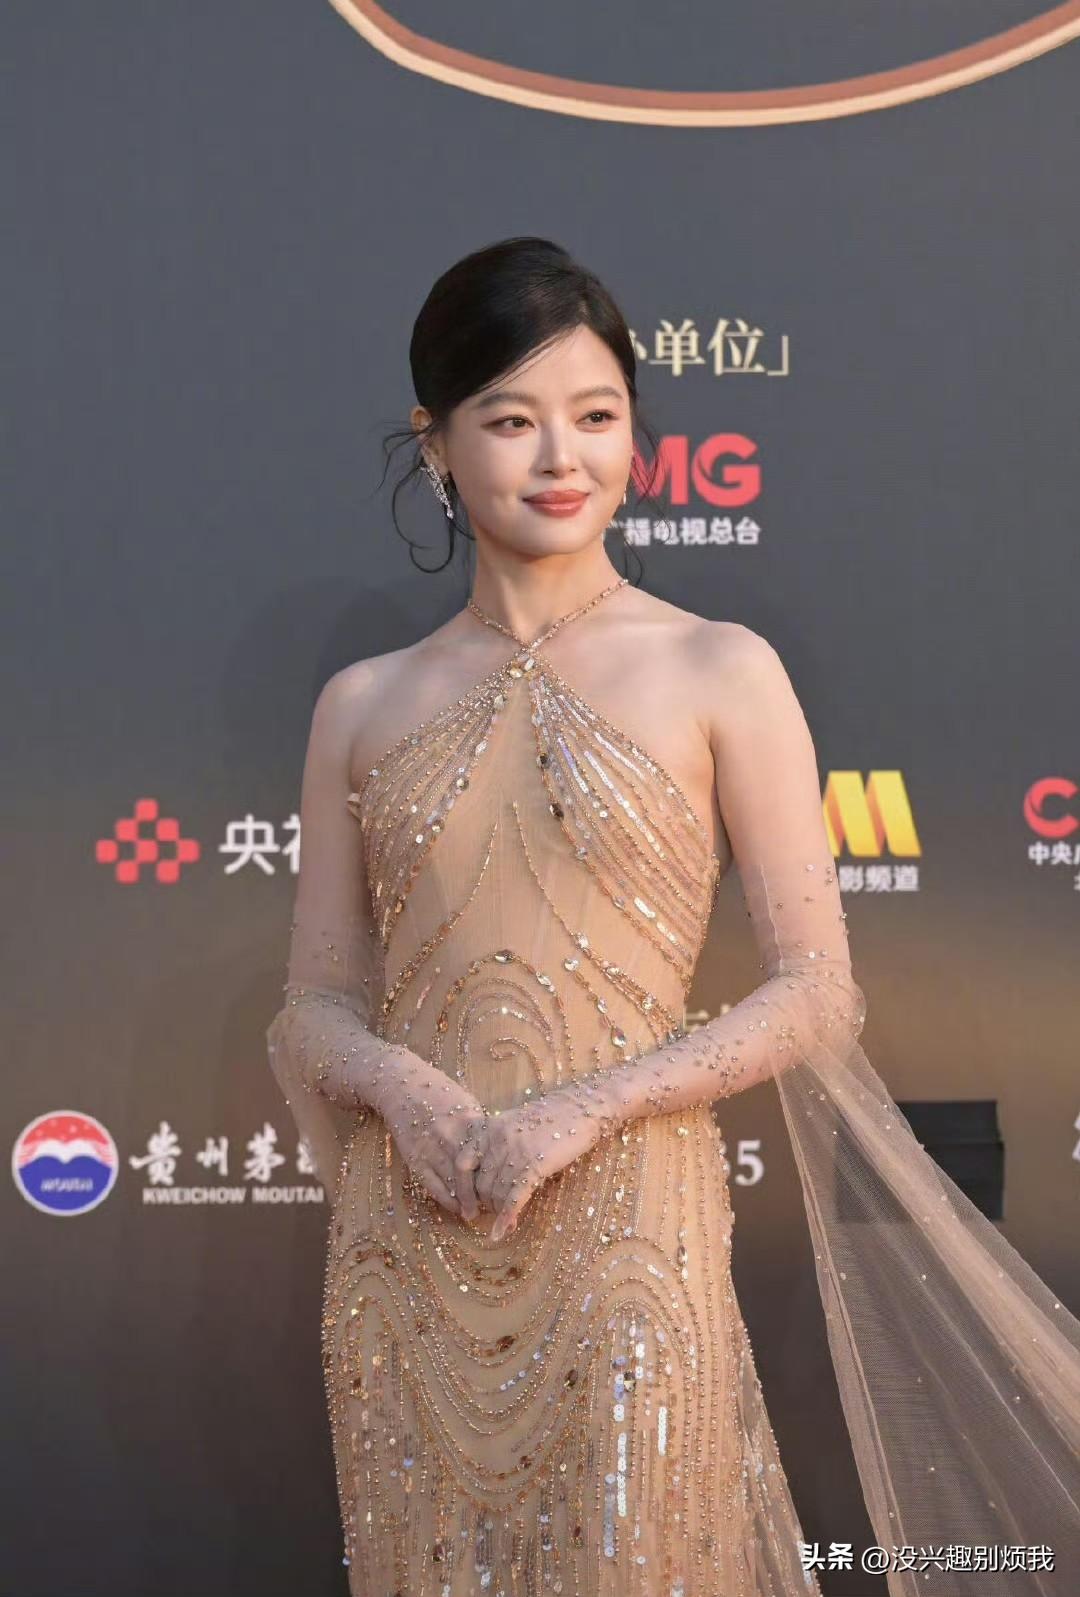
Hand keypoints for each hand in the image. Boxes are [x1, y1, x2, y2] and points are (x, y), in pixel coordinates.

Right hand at [373, 1065, 489, 1220]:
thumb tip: (498, 1155)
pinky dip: (446, 1199)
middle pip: (472, 1173)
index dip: (498, 1177)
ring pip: (452, 1183)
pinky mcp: (414, 1157)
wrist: (402, 1087)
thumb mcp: (467, 1104)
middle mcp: (451, 1135)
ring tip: (475, 1212)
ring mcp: (431, 1148)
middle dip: (483, 1195)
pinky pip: (432, 1185)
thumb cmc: (441, 1094)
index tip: (505, 1190)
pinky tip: (455, 1207)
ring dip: (465, 1201)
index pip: (489, 1156)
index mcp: (469, 1121)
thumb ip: (481, 1130)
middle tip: (492, 1208)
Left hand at [475, 1085, 616, 1240]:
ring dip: (500, 1210)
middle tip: (497, 1211)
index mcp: (488, 1128)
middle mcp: (496, 1139)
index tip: (466, 1208)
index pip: (462, 1164)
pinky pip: (514, 1197)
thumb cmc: (548, 1119)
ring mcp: (514, 1152)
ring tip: (508, 1218)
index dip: (461, 1190)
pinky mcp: (534, 1164)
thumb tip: (483, 1182)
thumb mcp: (513, 1124)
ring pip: (496, 1193)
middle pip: (480, 1185)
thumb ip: (495, 1147)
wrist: (580, 1108)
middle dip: (486, 1203)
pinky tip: (503, 1231)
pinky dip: (507, 1217)